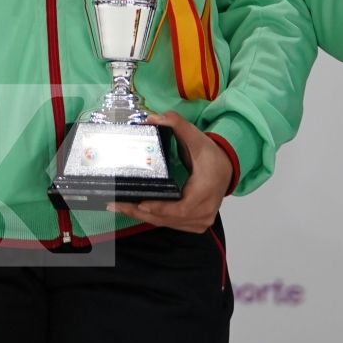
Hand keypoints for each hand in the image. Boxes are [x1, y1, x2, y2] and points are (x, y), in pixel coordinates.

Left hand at [109, 112, 230, 233]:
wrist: (226, 168)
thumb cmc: (211, 155)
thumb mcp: (196, 137)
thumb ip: (177, 124)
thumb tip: (154, 118)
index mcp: (205, 192)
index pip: (181, 208)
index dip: (161, 208)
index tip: (141, 203)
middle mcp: (204, 211)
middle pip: (169, 219)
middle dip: (141, 212)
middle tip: (116, 204)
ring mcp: (200, 221)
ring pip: (167, 223)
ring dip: (143, 217)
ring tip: (119, 207)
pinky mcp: (195, 224)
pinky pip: (171, 224)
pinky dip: (153, 218)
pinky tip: (135, 211)